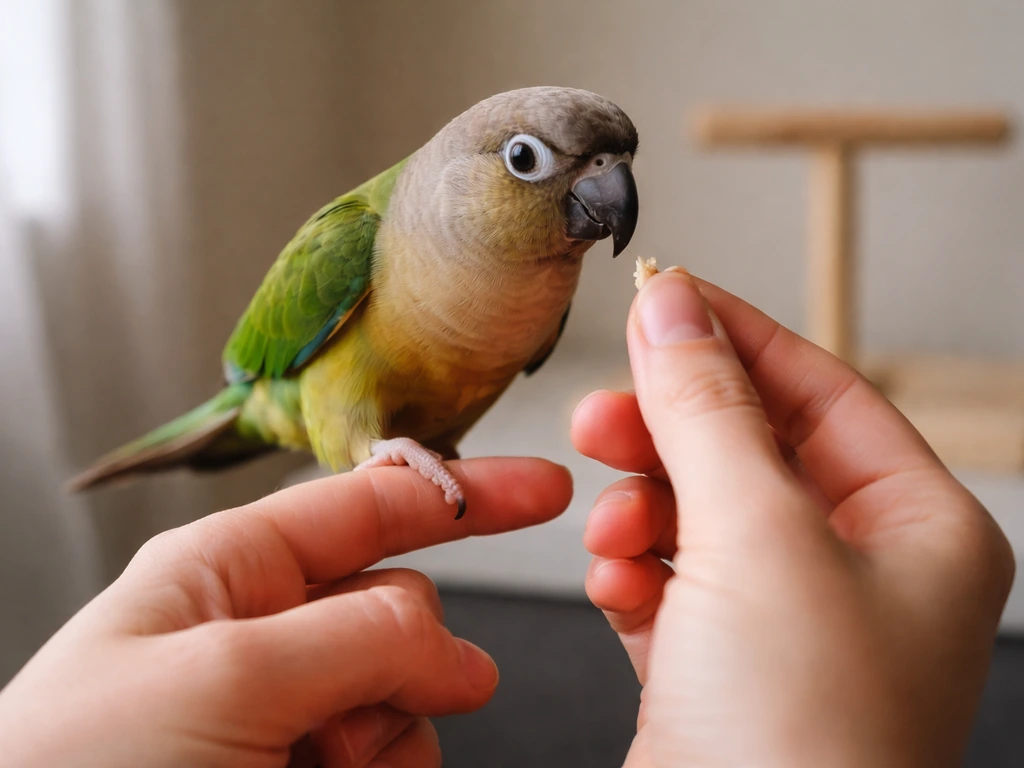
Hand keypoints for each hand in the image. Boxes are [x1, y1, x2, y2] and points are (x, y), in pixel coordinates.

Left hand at [0, 459, 571, 767]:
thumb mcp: (220, 678)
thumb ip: (354, 635)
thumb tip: (451, 643)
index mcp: (230, 570)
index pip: (372, 504)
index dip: (464, 492)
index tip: (546, 490)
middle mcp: (264, 634)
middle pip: (400, 609)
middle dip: (409, 659)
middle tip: (358, 719)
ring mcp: (285, 713)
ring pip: (404, 697)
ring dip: (386, 737)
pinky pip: (388, 762)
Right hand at [572, 270, 1014, 766]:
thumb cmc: (802, 742)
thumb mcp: (756, 537)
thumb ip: (707, 409)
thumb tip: (672, 307)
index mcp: (915, 530)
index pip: (819, 390)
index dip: (735, 338)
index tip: (661, 299)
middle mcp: (859, 573)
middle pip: (748, 449)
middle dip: (670, 431)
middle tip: (603, 413)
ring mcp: (787, 623)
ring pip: (696, 512)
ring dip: (643, 507)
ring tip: (613, 527)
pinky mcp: (719, 666)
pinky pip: (667, 578)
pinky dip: (634, 570)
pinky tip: (619, 584)